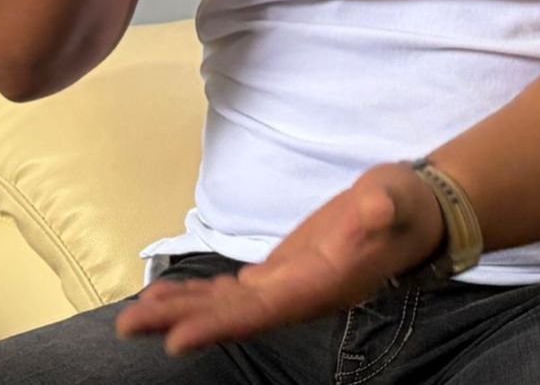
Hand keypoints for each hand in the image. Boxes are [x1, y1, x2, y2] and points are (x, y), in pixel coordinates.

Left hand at [115, 163, 445, 355]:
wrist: (411, 214)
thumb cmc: (404, 207)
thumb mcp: (396, 200)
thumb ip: (382, 208)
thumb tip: (371, 209)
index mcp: (320, 287)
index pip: (263, 313)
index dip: (219, 326)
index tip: (177, 340)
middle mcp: (296, 298)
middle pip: (231, 317)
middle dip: (180, 322)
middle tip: (128, 326)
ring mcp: (284, 288)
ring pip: (224, 307)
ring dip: (178, 313)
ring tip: (131, 318)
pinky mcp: (277, 275)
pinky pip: (230, 293)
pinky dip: (196, 295)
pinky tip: (166, 296)